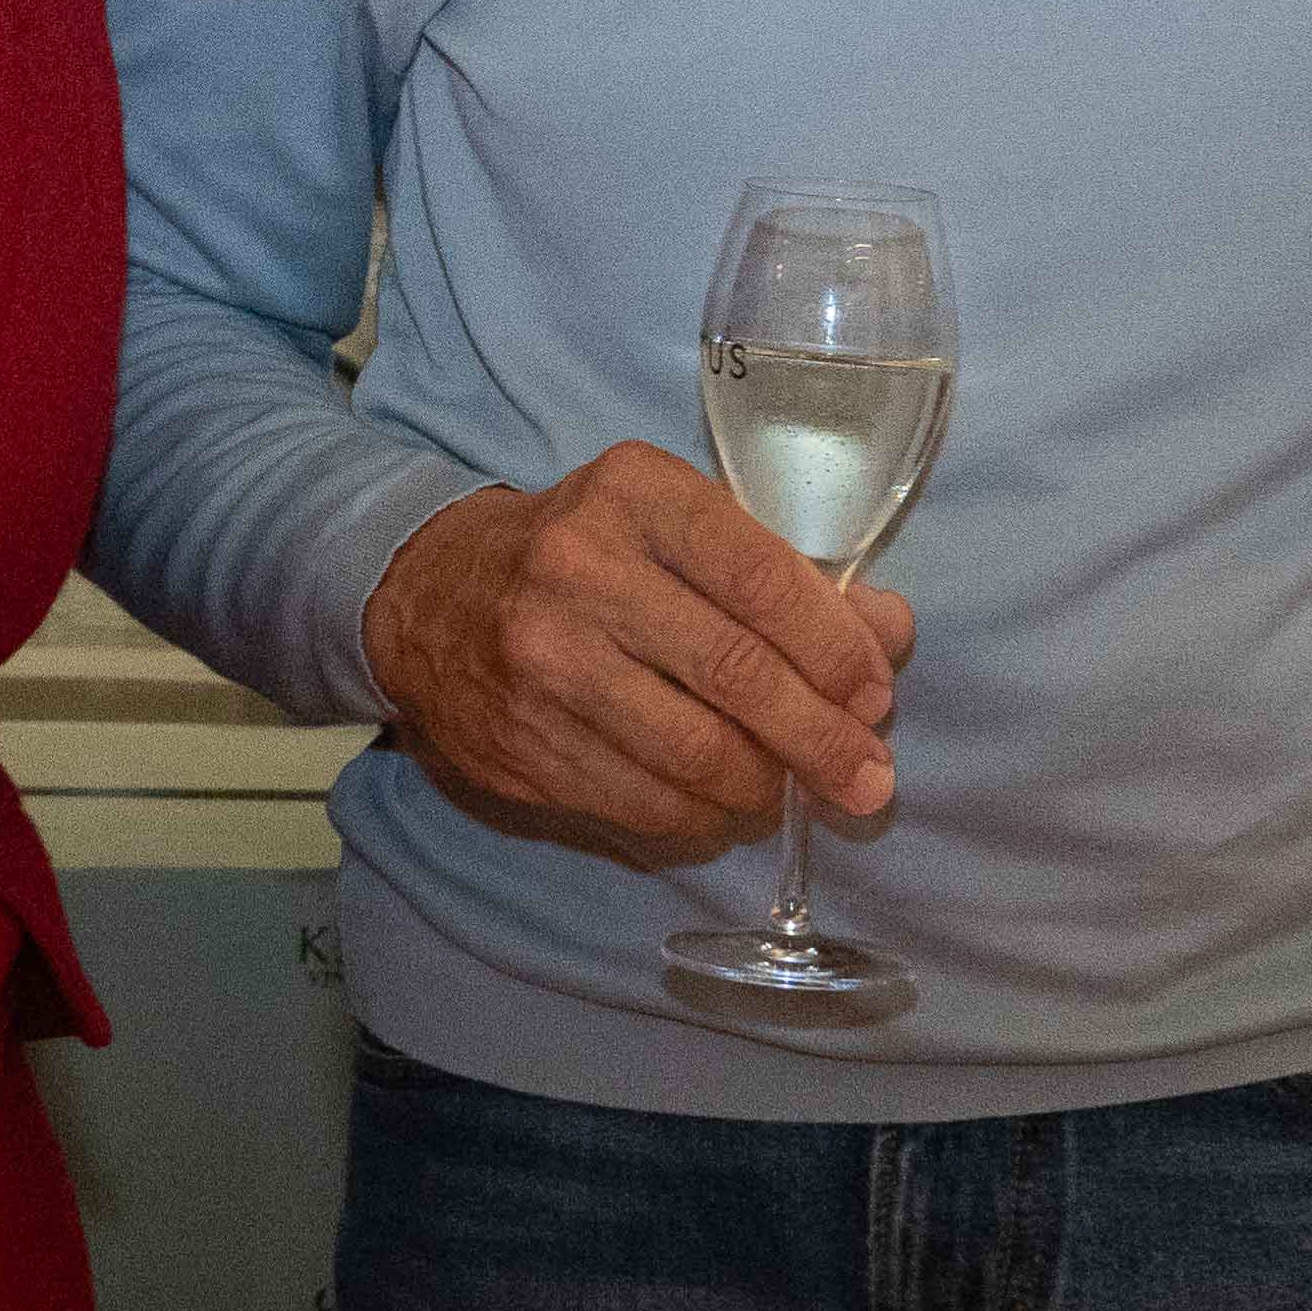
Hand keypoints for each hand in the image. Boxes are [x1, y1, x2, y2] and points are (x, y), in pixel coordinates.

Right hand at [362, 441, 908, 870]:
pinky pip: (644, 802)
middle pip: (736, 674)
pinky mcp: (522, 743)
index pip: (762, 577)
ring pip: (694, 752)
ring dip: (766, 786)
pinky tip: (724, 804)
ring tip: (794, 790)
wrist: (425, 596)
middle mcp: (580, 572)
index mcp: (634, 496)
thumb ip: (780, 574)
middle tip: (869, 779)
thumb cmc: (581, 552)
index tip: (874, 692)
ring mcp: (544, 663)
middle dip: (821, 738)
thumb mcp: (672, 525)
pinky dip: (703, 814)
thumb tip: (886, 632)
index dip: (835, 648)